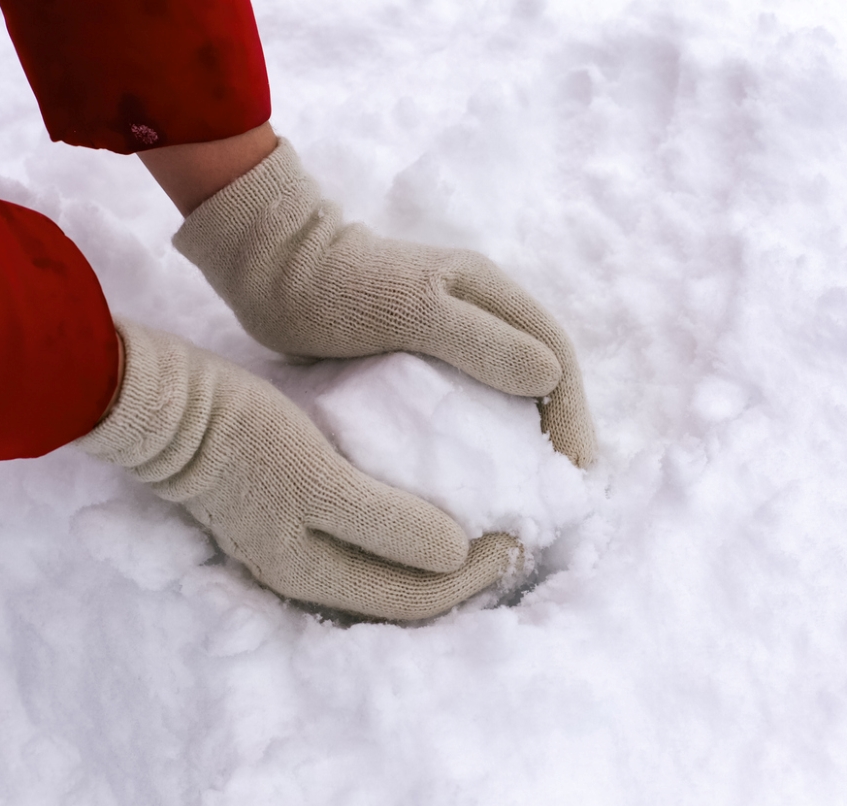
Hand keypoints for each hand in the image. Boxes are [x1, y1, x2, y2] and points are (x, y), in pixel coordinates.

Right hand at [74, 320, 516, 619]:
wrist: (165, 403)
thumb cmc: (244, 433)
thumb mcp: (320, 475)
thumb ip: (387, 521)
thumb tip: (458, 556)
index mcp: (313, 574)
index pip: (416, 600)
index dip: (476, 577)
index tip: (517, 533)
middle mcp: (304, 576)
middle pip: (403, 597)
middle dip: (464, 575)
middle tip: (514, 530)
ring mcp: (292, 549)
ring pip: (384, 574)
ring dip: (437, 558)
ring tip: (481, 521)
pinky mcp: (288, 517)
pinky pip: (364, 545)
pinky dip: (405, 536)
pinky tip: (426, 506)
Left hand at [170, 138, 596, 466]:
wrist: (272, 269)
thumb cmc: (339, 288)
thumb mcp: (411, 312)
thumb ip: (479, 340)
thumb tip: (551, 378)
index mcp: (490, 293)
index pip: (556, 355)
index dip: (573, 414)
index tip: (574, 471)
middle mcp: (481, 312)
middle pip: (541, 374)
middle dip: (557, 430)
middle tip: (556, 494)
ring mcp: (452, 333)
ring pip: (507, 389)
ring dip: (523, 436)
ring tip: (523, 492)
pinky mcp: (421, 356)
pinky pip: (467, 400)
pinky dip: (479, 435)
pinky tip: (470, 473)